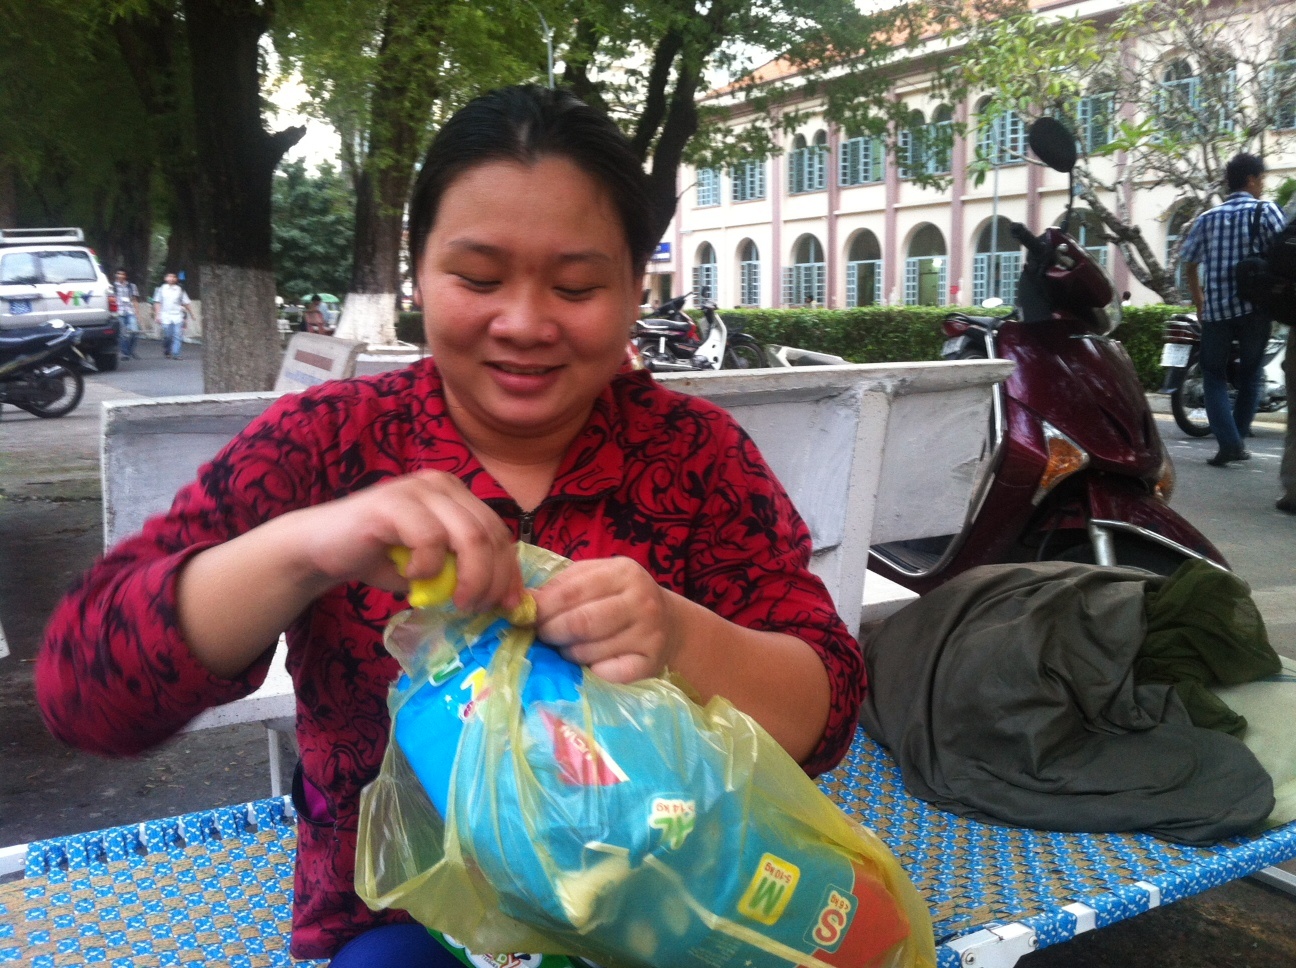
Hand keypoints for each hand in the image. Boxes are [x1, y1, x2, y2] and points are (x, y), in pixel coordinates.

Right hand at [279, 470, 522, 611]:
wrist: (320, 547)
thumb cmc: (379, 557)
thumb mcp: (433, 565)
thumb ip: (464, 570)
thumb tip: (503, 599)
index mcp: (457, 495)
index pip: (499, 532)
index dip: (509, 572)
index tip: (509, 606)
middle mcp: (442, 484)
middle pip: (490, 535)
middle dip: (493, 580)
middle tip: (478, 609)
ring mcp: (418, 489)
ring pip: (469, 537)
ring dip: (470, 579)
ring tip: (456, 603)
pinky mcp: (393, 502)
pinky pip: (430, 539)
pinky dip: (427, 568)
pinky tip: (412, 579)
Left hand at [532, 557, 681, 683]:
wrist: (669, 624)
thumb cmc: (621, 598)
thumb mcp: (596, 578)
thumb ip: (563, 585)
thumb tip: (525, 601)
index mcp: (624, 573)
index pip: (572, 591)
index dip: (544, 607)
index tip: (528, 617)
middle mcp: (641, 601)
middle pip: (581, 623)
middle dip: (552, 632)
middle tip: (542, 635)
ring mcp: (649, 634)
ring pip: (590, 651)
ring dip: (568, 653)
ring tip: (565, 647)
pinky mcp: (650, 663)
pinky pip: (607, 673)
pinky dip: (590, 671)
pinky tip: (589, 663)